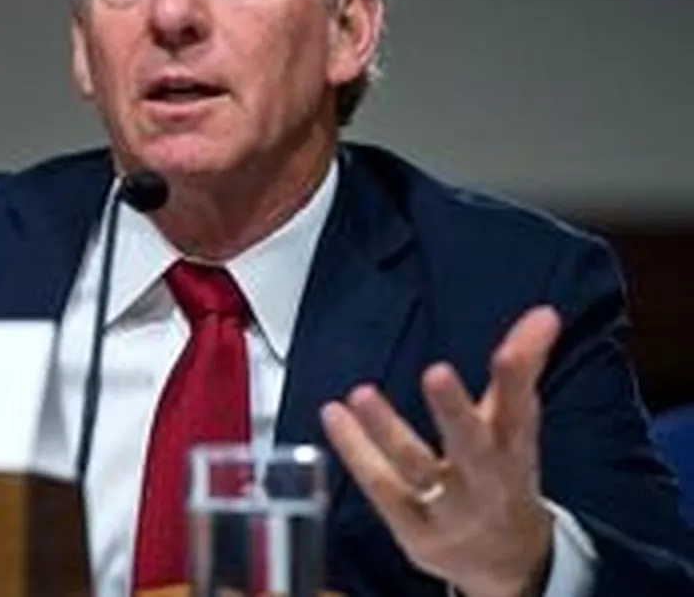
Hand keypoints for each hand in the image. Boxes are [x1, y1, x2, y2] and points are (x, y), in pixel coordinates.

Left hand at [319, 305, 561, 596]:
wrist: (510, 567)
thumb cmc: (505, 479)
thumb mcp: (517, 426)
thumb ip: (522, 368)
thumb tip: (543, 314)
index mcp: (515, 453)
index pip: (521, 414)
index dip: (517, 380)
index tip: (510, 349)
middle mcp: (483, 483)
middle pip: (471, 446)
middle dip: (454, 411)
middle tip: (437, 373)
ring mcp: (446, 510)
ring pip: (415, 468)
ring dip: (387, 430)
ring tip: (361, 394)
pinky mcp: (412, 528)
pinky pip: (380, 487)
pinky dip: (355, 452)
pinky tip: (335, 416)